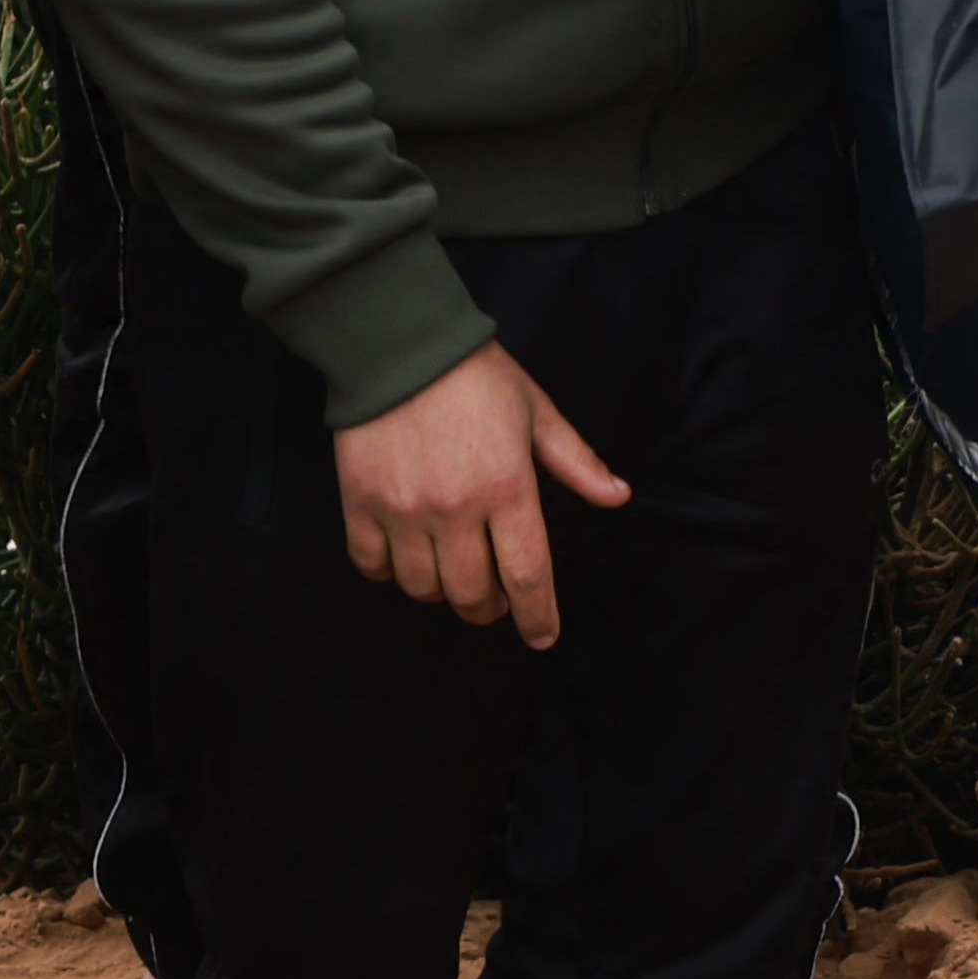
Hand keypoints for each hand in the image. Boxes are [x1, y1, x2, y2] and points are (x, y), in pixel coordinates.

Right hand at [332, 344, 624, 646]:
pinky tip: (405, 554)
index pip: (527, 576)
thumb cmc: (475, 374)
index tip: (542, 638)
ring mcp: (403, 509)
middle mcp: (455, 508)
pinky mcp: (359, 503)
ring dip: (442, 591)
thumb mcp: (536, 411)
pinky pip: (373, 566)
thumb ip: (576, 461)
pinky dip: (390, 572)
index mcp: (508, 486)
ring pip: (423, 588)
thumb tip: (618, 496)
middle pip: (473, 595)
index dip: (538, 617)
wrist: (397, 340)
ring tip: (450, 570)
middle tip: (494, 599)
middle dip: (490, 609)